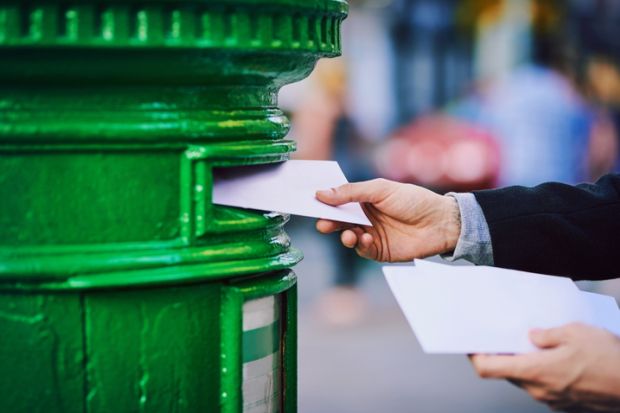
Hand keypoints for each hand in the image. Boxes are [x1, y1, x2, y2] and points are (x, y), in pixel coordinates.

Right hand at [315, 178, 460, 261]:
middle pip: (339, 219)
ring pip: (347, 235)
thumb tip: (322, 193)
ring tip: (349, 234)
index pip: (338, 199)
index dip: (325, 201)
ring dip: (344, 235)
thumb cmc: (414, 200)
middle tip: (322, 223)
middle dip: (328, 221)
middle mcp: (365, 216)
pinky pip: (361, 249)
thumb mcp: (381, 189)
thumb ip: (351, 192)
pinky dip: (359, 245)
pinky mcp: (378, 250)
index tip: (311, 201)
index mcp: (364, 198)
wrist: (440, 223)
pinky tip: (364, 238)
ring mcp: (371, 233)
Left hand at [471, 323, 619, 411]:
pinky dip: (541, 373)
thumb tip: (533, 336)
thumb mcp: (575, 333)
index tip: (470, 343)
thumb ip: (547, 334)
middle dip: (501, 356)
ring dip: (523, 364)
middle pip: (505, 373)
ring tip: (534, 344)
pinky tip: (554, 358)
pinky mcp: (566, 404)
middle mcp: (539, 390)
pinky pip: (543, 387)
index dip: (474, 355)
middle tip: (504, 336)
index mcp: (534, 371)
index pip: (487, 368)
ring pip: (525, 380)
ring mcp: (552, 400)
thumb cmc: (610, 361)